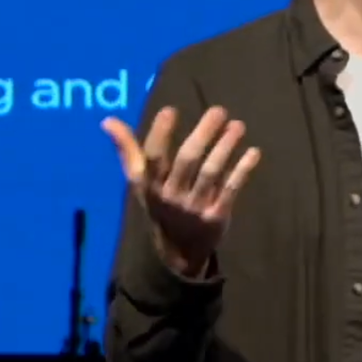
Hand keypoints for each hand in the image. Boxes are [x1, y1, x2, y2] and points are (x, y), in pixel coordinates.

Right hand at [101, 106, 261, 274]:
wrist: (179, 252)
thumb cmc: (160, 205)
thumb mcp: (140, 184)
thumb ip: (128, 151)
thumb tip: (108, 121)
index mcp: (150, 185)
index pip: (153, 158)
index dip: (160, 135)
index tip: (170, 110)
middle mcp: (171, 196)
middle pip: (187, 161)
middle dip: (203, 134)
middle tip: (218, 110)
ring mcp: (195, 207)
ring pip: (211, 173)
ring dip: (225, 147)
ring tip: (237, 125)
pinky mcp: (217, 216)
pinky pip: (230, 190)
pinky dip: (242, 170)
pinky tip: (253, 152)